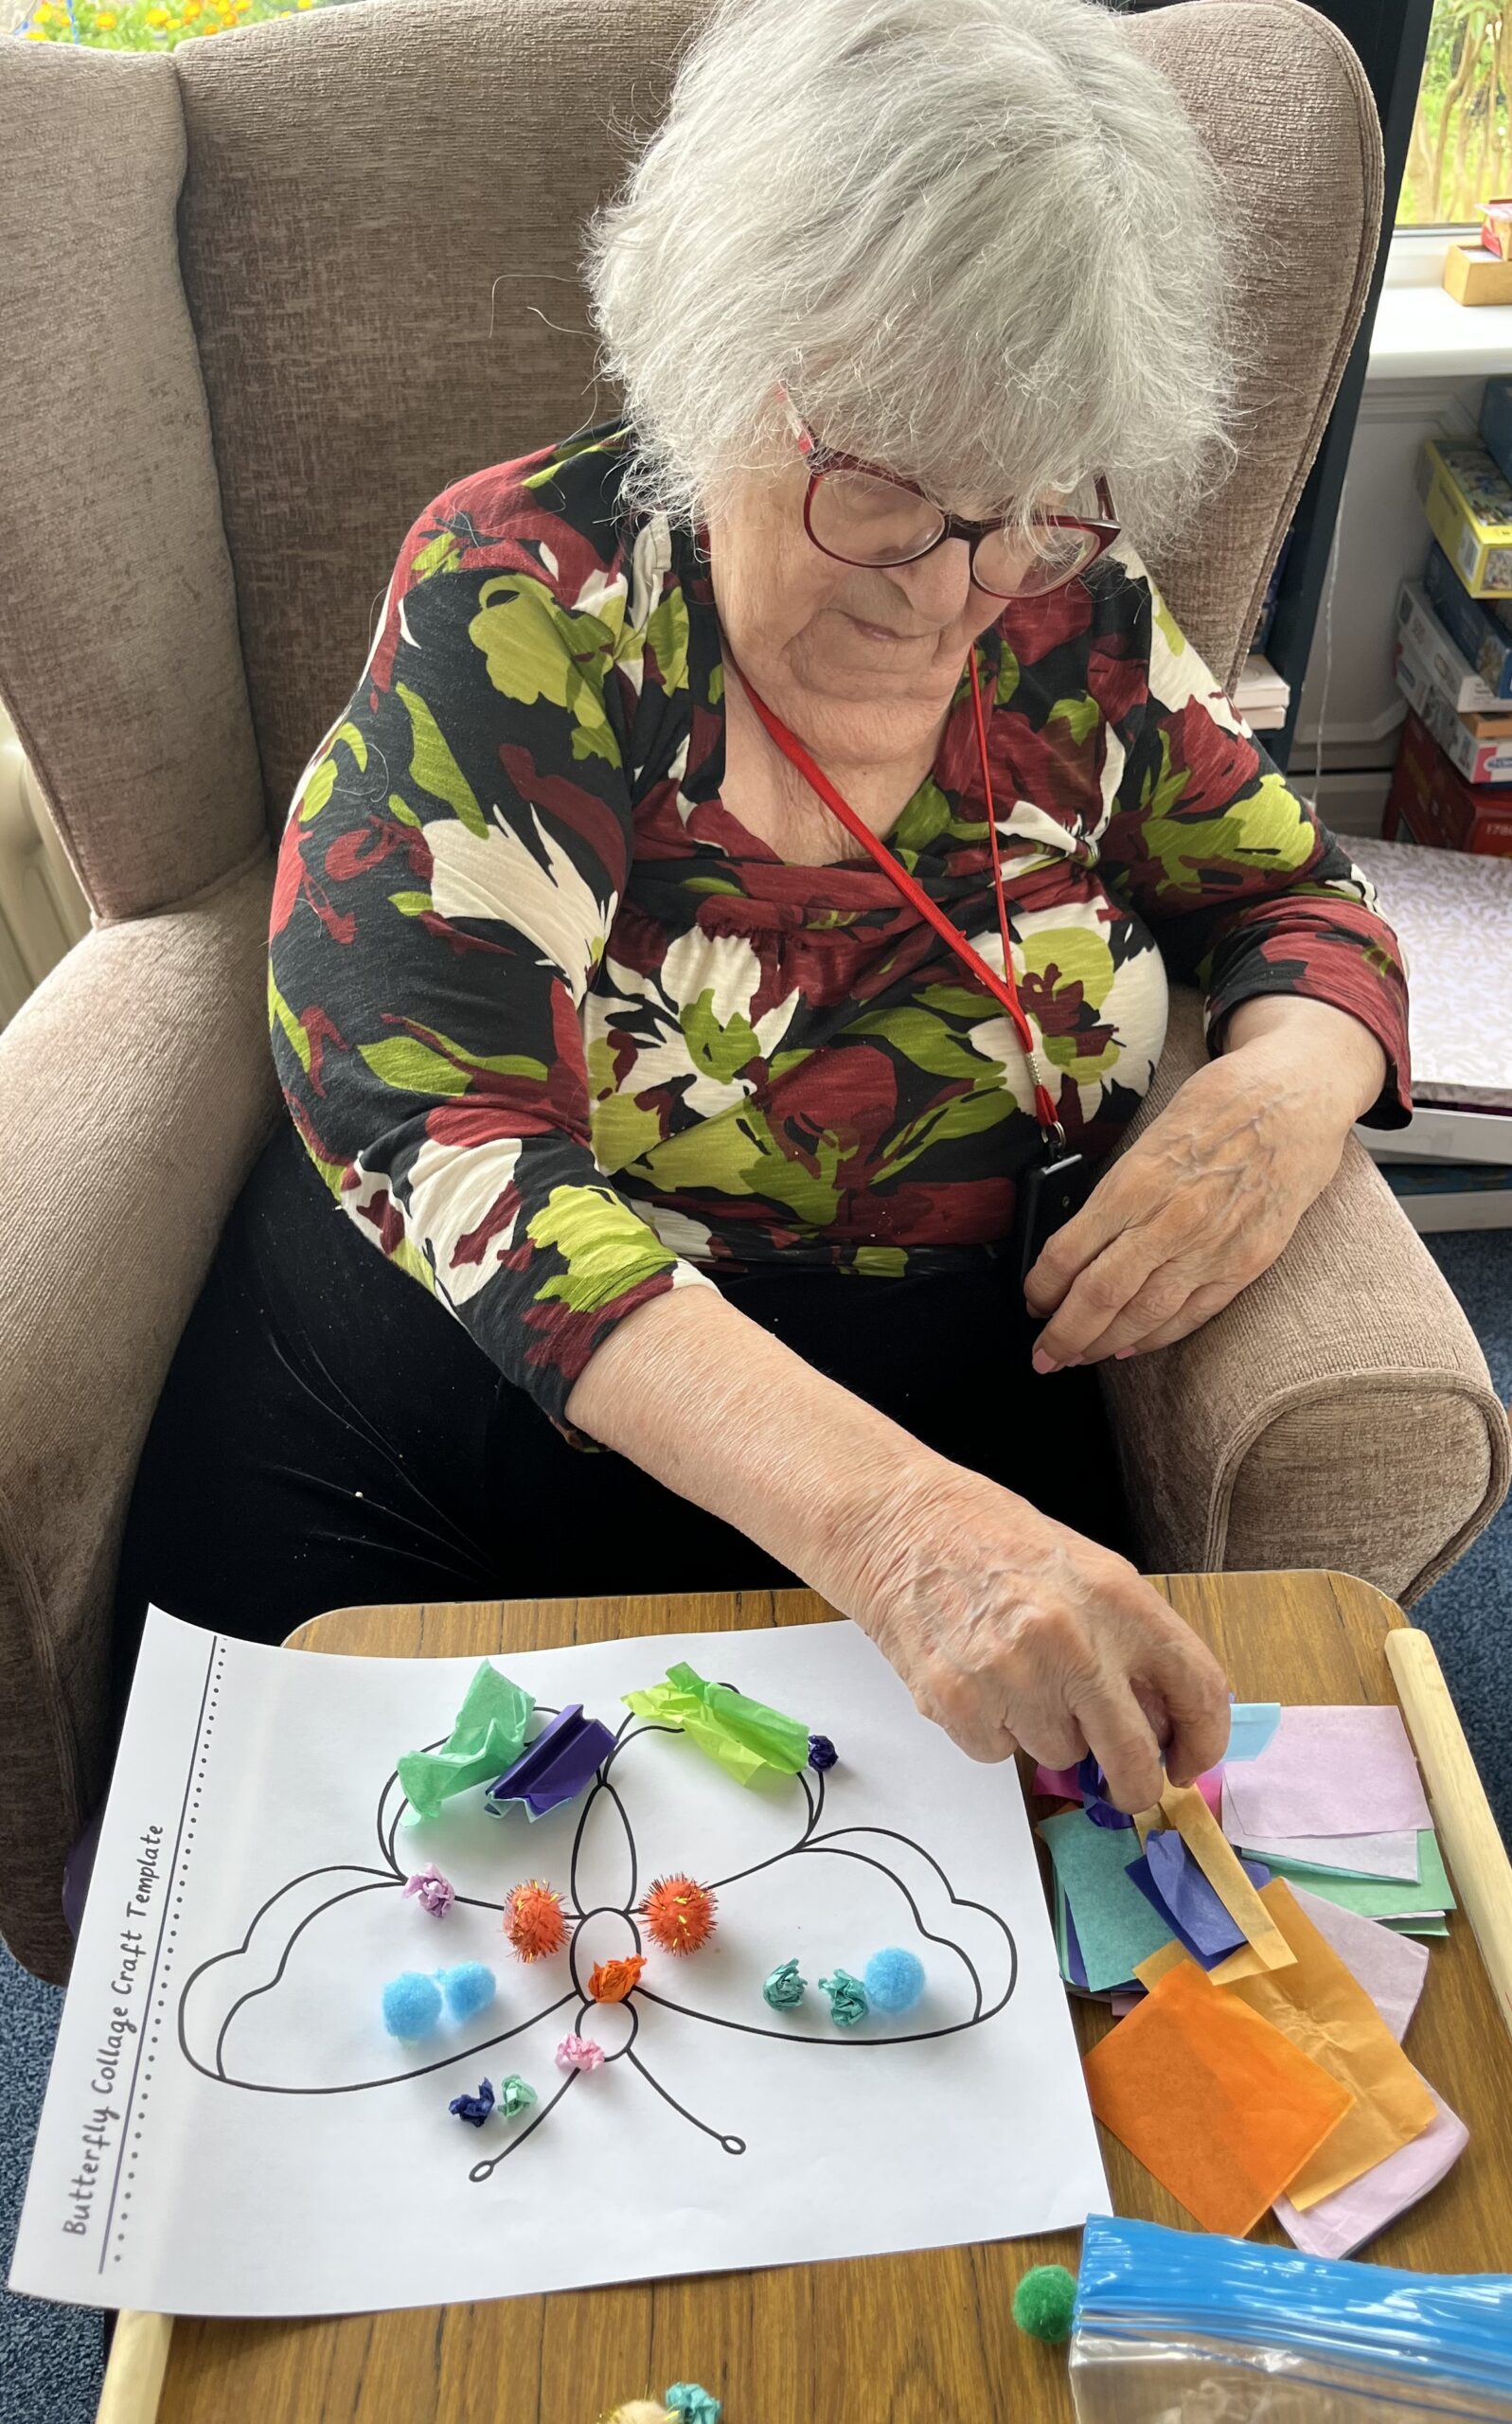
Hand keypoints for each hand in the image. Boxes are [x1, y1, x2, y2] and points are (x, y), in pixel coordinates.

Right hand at [844, 1459, 1230, 1806]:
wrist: (901, 1522)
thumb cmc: (993, 1542)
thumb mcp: (1085, 1572)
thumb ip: (1128, 1642)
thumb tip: (1159, 1722)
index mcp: (1119, 1599)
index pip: (1198, 1688)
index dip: (1203, 1740)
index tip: (1187, 1761)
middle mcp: (1073, 1640)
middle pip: (1133, 1756)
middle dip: (1134, 1785)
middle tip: (1123, 1787)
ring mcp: (1013, 1676)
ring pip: (1059, 1756)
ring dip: (1045, 1733)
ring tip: (1014, 1674)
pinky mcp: (959, 1703)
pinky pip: (998, 1754)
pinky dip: (991, 1730)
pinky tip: (977, 1680)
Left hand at [1022, 1003, 1386, 1370]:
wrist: (1299, 1098)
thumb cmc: (1220, 1105)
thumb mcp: (1150, 1136)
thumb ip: (1116, 1192)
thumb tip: (1071, 1246)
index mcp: (1138, 1181)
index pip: (1069, 1253)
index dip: (1041, 1289)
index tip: (1031, 1302)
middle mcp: (1173, 1220)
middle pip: (1100, 1295)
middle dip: (1063, 1335)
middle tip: (1043, 1355)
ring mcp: (1214, 1247)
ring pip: (1144, 1316)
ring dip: (1103, 1344)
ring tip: (1079, 1356)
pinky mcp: (1248, 1263)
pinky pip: (1192, 1314)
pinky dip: (1155, 1338)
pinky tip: (1130, 1347)